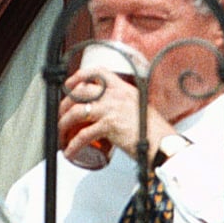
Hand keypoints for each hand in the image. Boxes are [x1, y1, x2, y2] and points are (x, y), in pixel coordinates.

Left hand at [59, 67, 174, 162]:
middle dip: (65, 103)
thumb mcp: (139, 108)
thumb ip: (124, 106)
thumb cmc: (154, 131)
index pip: (98, 72)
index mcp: (123, 89)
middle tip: (61, 114)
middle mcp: (116, 95)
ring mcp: (111, 109)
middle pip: (81, 92)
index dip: (79, 75)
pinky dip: (73, 144)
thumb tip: (112, 113)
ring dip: (64, 123)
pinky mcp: (109, 126)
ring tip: (61, 133)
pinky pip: (84, 135)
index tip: (70, 83)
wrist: (162, 143)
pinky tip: (70, 150)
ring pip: (77, 112)